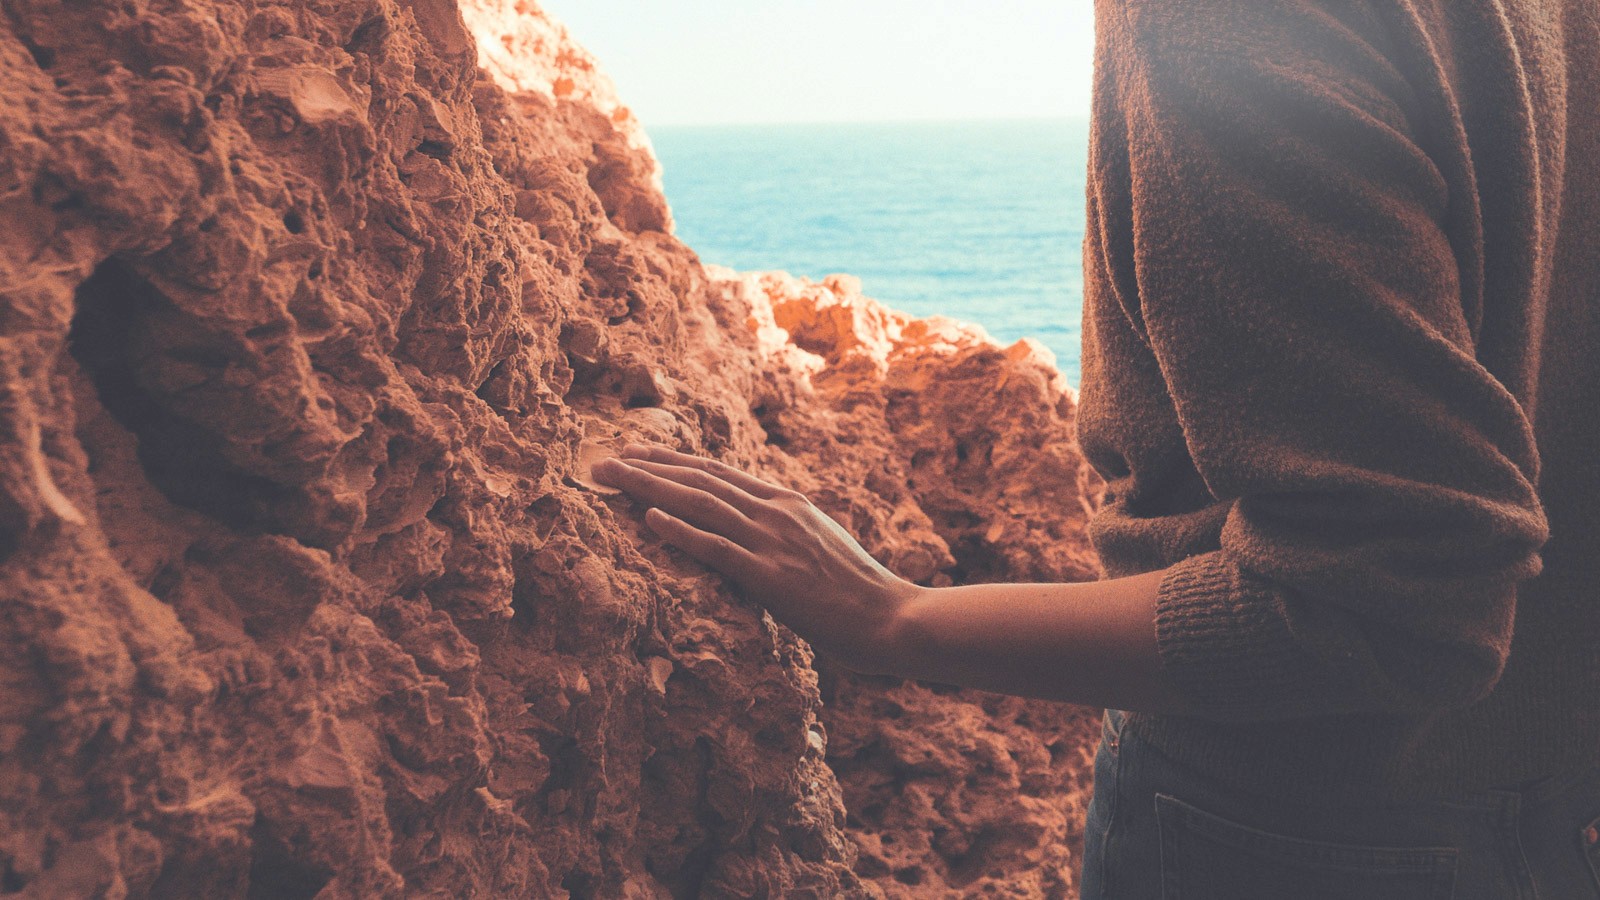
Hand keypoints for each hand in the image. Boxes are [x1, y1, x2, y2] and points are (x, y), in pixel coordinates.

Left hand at [591, 445, 919, 674]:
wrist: (893, 618)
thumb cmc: (859, 594)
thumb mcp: (819, 549)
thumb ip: (786, 536)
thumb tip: (757, 536)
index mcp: (788, 504)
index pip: (719, 474)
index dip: (673, 461)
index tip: (638, 453)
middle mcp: (777, 513)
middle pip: (700, 480)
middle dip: (648, 467)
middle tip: (605, 459)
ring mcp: (773, 542)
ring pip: (700, 504)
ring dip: (650, 488)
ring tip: (612, 477)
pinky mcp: (771, 577)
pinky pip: (717, 548)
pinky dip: (681, 530)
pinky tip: (649, 518)